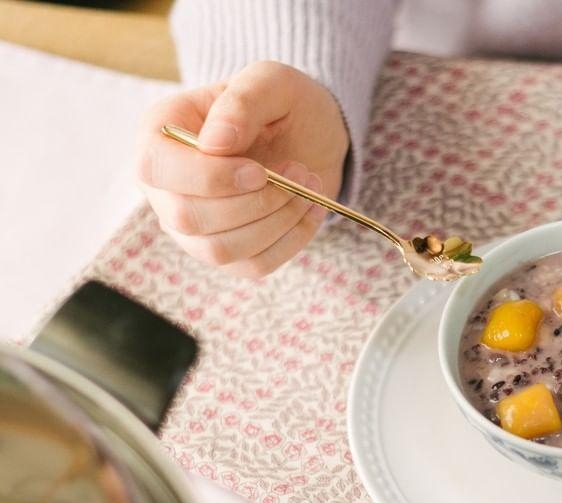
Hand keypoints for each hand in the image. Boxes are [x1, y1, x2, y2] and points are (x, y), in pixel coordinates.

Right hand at [135, 61, 349, 277]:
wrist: (308, 135)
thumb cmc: (280, 103)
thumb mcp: (268, 82)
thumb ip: (241, 102)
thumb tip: (214, 144)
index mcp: (158, 136)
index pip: (156, 169)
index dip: (209, 178)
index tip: (260, 171)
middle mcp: (165, 189)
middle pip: (188, 219)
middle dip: (253, 203)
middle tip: (299, 173)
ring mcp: (193, 229)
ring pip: (220, 250)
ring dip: (275, 223)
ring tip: (307, 187)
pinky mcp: (229, 254)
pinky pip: (253, 265)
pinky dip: (290, 241)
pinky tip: (310, 210)